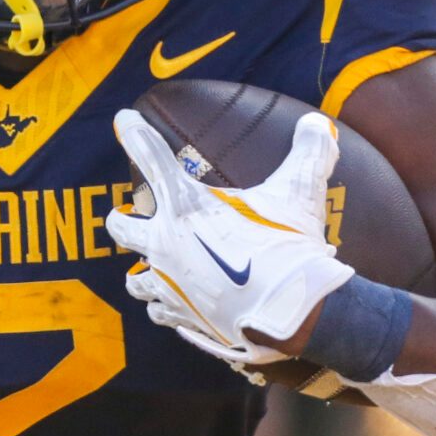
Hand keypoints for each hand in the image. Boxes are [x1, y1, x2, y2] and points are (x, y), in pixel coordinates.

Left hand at [107, 107, 353, 368]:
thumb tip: (315, 123)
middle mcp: (166, 245)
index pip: (152, 159)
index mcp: (186, 207)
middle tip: (121, 214)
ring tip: (144, 270)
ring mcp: (170, 284)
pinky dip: (165, 307)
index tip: (123, 119)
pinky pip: (161, 312)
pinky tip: (172, 306)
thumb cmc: (289, 247)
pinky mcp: (182, 316)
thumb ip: (308, 154)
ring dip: (139, 272)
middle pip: (122, 227)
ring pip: (136, 280)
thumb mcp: (300, 193)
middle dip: (119, 218)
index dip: (136, 135)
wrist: (289, 312)